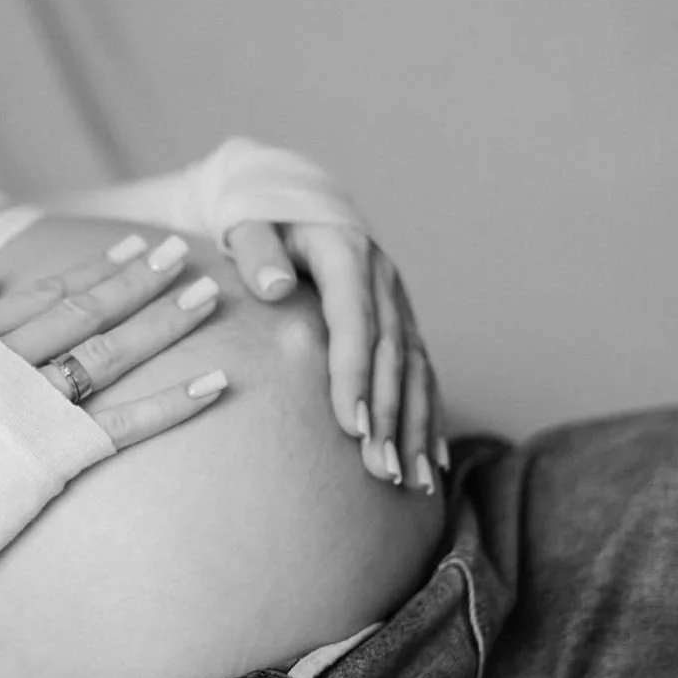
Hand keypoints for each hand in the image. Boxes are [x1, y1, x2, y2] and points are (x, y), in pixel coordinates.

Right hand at [0, 234, 228, 450]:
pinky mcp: (54, 454)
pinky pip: (126, 423)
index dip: (96, 267)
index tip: (133, 246)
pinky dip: (173, 403)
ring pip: (112, 353)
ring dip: (165, 324)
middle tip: (181, 253)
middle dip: (140, 280)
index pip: (48, 292)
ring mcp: (33, 406)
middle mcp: (7, 361)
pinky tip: (213, 383)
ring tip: (208, 297)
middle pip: (88, 311)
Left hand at [225, 220, 445, 492]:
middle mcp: (381, 278)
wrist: (288, 197)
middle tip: (380, 470)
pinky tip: (430, 461)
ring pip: (415, 368)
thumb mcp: (247, 222)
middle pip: (390, 353)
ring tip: (411, 480)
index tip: (349, 426)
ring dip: (415, 426)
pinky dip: (427, 416)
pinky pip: (422, 371)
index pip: (354, 319)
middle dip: (388, 416)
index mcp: (345, 252)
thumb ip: (255, 250)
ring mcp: (395, 300)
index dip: (354, 374)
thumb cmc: (257, 217)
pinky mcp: (398, 319)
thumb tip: (272, 287)